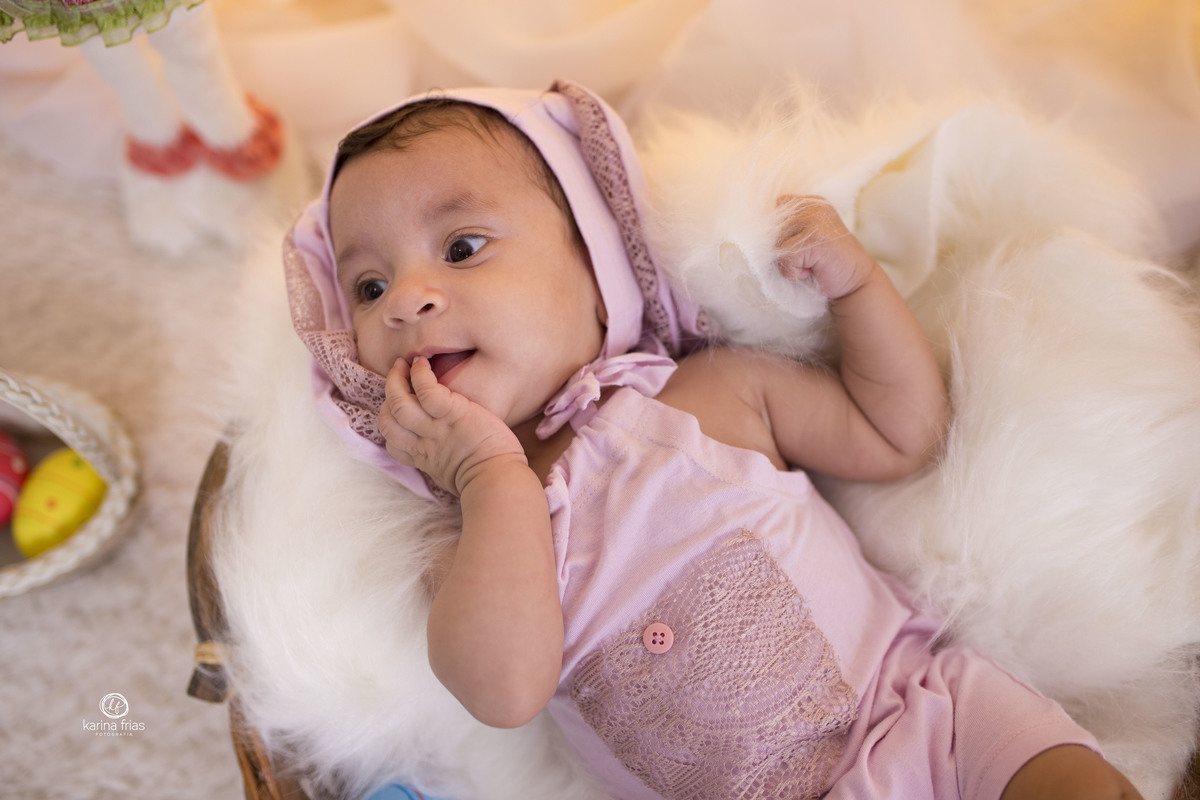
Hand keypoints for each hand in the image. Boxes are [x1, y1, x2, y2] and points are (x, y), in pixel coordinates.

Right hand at [378, 357, 527, 495]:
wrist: (498, 480)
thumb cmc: (485, 479)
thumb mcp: (453, 475)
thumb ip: (444, 463)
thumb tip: (449, 459)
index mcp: (423, 458)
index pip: (392, 441)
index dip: (389, 421)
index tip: (398, 408)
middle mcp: (423, 442)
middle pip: (388, 419)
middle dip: (388, 393)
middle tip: (397, 374)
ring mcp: (435, 428)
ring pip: (399, 402)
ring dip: (396, 379)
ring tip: (404, 363)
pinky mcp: (453, 413)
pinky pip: (427, 390)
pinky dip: (420, 374)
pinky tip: (423, 364)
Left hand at [774, 195, 876, 299]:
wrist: (855, 283)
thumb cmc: (824, 265)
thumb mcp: (804, 239)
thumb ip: (785, 229)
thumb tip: (751, 231)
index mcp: (810, 202)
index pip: (773, 212)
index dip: (777, 235)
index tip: (797, 249)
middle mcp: (813, 206)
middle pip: (770, 229)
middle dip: (781, 250)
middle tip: (806, 259)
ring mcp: (815, 220)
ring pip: (775, 244)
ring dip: (787, 262)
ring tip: (809, 264)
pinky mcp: (815, 238)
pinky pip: (785, 258)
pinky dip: (793, 272)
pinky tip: (812, 270)